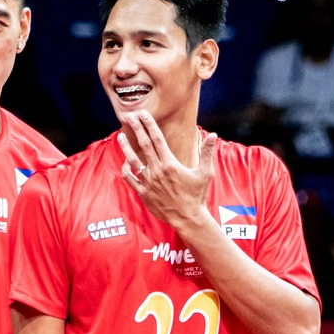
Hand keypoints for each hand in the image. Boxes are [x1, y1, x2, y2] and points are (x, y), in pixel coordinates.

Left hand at [117, 111, 215, 227]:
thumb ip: (207, 153)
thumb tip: (213, 135)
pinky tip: (124, 162)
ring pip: (133, 160)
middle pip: (144, 145)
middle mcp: (157, 171)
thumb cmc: (197, 196)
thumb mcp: (205, 173)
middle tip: (129, 116)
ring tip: (120, 136)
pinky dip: (125, 169)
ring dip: (126, 147)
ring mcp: (148, 182)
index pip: (157, 139)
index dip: (149, 125)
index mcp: (170, 164)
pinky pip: (130, 179)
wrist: (188, 218)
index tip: (143, 114)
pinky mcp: (143, 193)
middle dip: (136, 129)